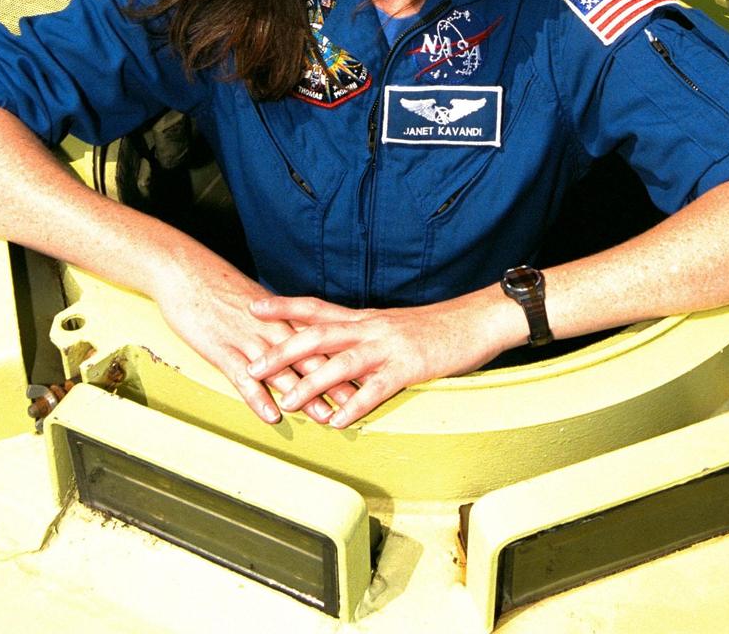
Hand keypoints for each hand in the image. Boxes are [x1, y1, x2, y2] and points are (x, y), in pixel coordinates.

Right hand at [151, 247, 356, 424]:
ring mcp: (247, 340)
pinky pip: (244, 378)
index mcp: (280, 318)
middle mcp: (270, 329)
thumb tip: (293, 335)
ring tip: (326, 417)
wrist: (185, 271)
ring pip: (283, 372)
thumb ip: (275, 321)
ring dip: (305, 396)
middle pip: (309, 358)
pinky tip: (272, 415)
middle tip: (359, 403)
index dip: (342, 360)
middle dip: (335, 383)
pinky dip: (258, 397)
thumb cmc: (217, 286)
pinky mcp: (222, 350)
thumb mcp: (253, 302)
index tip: (364, 374)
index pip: (319, 342)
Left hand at [247, 288, 513, 427]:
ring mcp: (388, 348)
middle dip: (282, 350)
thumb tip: (335, 347)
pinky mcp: (408, 368)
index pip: (316, 307)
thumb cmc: (435, 326)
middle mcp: (370, 328)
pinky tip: (338, 421)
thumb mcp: (392, 325)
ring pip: (341, 362)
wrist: (476, 319)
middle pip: (318, 334)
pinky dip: (355, 405)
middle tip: (252, 365)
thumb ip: (364, 335)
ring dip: (311, 383)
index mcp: (365, 318)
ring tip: (286, 402)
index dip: (284, 307)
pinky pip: (376, 388)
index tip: (253, 307)